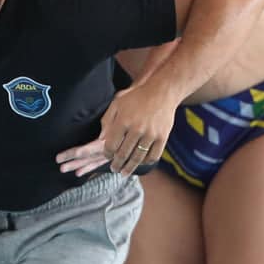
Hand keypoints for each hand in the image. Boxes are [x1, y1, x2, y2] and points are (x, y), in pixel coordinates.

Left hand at [56, 82, 177, 176]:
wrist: (162, 91)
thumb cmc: (136, 97)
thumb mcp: (117, 103)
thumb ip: (107, 120)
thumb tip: (101, 139)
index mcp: (123, 121)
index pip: (111, 145)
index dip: (107, 154)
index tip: (107, 157)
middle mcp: (136, 128)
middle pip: (123, 154)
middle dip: (116, 164)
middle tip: (114, 169)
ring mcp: (150, 134)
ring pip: (137, 157)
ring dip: (129, 167)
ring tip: (124, 172)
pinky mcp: (162, 137)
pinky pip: (153, 156)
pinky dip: (146, 162)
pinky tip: (140, 164)